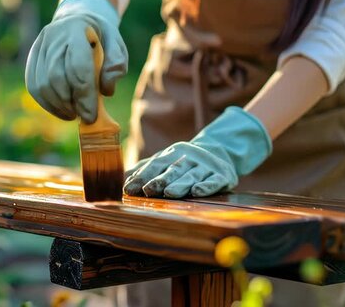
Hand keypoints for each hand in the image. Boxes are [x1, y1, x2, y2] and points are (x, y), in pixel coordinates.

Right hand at [25, 0, 127, 123]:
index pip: (77, 66)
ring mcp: (39, 46)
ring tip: (75, 113)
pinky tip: (62, 110)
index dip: (84, 94)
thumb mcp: (116, 44)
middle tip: (85, 116)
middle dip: (71, 102)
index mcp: (76, 29)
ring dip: (58, 106)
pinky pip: (33, 86)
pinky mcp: (32, 58)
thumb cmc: (101, 37)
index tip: (92, 115)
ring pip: (42, 84)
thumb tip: (106, 90)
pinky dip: (47, 104)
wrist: (79, 18)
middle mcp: (53, 36)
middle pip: (56, 77)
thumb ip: (116, 64)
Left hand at [124, 107, 271, 197]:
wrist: (219, 151)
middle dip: (160, 180)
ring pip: (191, 176)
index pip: (156, 164)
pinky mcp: (223, 175)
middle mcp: (189, 157)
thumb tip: (122, 180)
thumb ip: (145, 169)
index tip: (129, 188)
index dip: (142, 176)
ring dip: (180, 184)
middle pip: (173, 169)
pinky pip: (214, 181)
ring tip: (169, 193)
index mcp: (173, 152)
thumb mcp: (166, 160)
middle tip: (148, 190)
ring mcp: (206, 166)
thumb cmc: (184, 161)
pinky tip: (197, 191)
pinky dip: (206, 186)